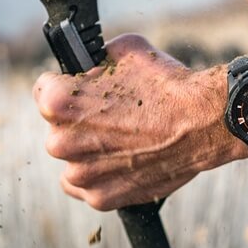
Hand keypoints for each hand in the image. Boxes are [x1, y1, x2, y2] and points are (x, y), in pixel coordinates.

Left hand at [33, 34, 247, 210]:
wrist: (203, 122)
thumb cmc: (167, 85)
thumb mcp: (125, 50)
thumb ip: (94, 59)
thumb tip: (87, 66)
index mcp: (58, 102)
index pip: (44, 88)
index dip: (68, 85)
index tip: (86, 89)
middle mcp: (61, 141)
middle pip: (58, 127)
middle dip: (80, 120)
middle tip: (112, 115)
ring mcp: (81, 174)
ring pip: (73, 158)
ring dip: (89, 149)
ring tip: (123, 138)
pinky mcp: (101, 198)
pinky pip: (86, 185)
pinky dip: (101, 174)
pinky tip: (123, 158)